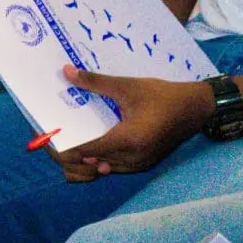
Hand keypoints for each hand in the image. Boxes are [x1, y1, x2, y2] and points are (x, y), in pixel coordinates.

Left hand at [52, 68, 212, 181]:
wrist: (195, 109)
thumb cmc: (162, 95)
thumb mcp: (127, 86)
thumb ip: (95, 82)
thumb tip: (66, 72)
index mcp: (127, 140)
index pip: (85, 150)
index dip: (63, 147)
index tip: (47, 137)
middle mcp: (131, 158)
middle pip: (88, 165)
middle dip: (67, 155)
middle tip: (50, 140)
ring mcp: (138, 164)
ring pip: (100, 170)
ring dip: (82, 161)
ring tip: (67, 143)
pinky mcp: (143, 164)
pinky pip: (113, 169)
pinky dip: (98, 161)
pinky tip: (90, 146)